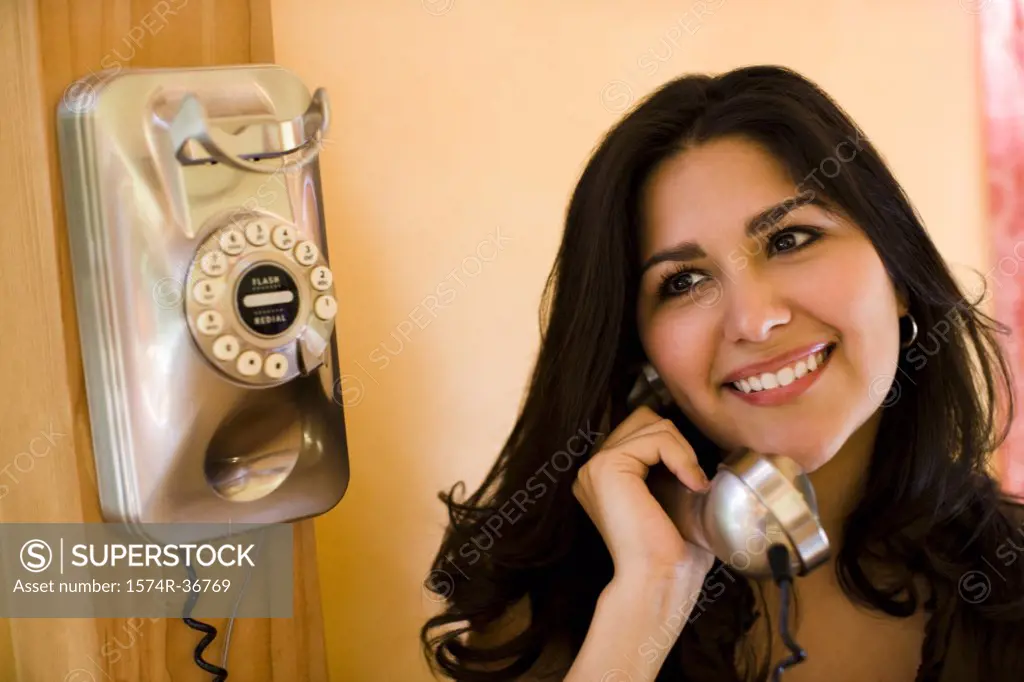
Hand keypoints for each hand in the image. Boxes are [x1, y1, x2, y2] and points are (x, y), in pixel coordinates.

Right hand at [572, 406, 715, 588]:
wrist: (659, 580)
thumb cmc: (671, 552)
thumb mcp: (671, 498)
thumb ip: (669, 467)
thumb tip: (697, 440)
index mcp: (604, 476)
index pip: (642, 429)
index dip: (673, 444)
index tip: (693, 478)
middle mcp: (593, 469)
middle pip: (643, 418)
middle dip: (676, 441)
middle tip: (692, 478)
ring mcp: (595, 466)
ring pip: (652, 424)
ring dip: (683, 450)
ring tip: (693, 484)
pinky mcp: (607, 467)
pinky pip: (656, 439)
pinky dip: (681, 457)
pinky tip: (691, 484)